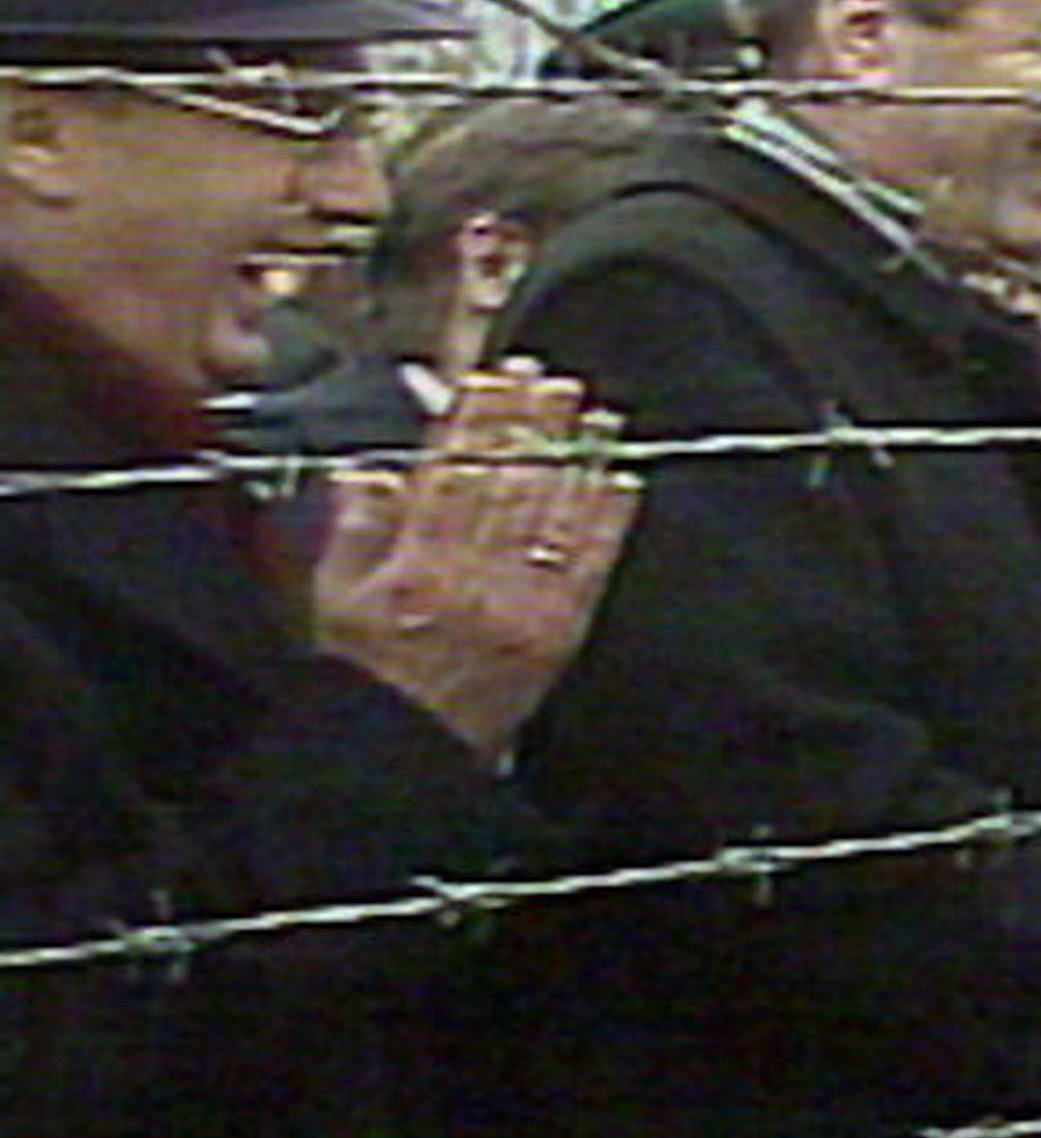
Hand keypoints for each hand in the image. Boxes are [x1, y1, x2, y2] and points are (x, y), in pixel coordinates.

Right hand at [312, 362, 639, 765]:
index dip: (475, 421)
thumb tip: (371, 471)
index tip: (493, 378)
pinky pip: (588, 564)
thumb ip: (348, 531)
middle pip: (508, 484)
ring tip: (590, 412)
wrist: (403, 759)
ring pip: (553, 514)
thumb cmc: (361, 681)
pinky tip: (620, 480)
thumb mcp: (324, 602)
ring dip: (575, 457)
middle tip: (550, 380)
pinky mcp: (558, 633)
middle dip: (530, 425)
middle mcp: (471, 580)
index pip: (450, 473)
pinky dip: (607, 519)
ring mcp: (521, 606)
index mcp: (409, 567)